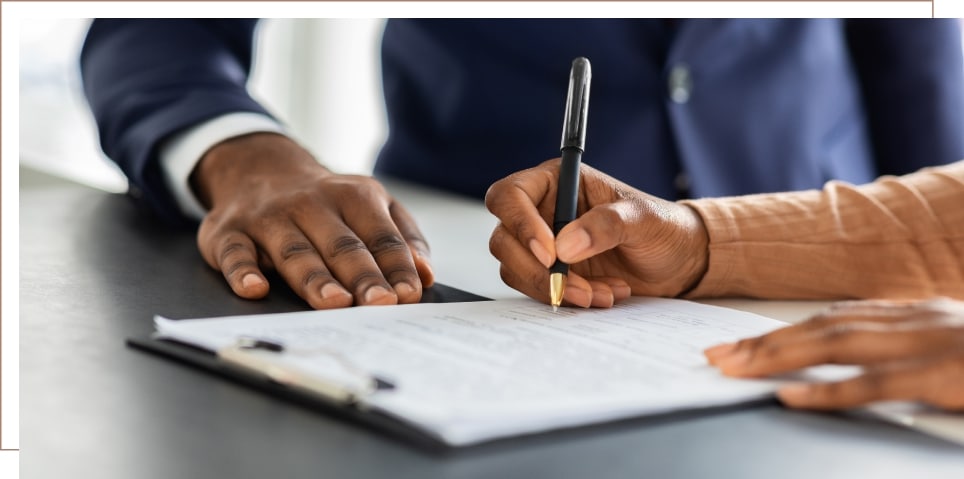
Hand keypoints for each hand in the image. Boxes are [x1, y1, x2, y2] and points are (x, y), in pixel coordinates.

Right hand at [191, 132, 433, 308]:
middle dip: (362, 275)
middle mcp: (310, 204)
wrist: (259, 169)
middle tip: (379, 303)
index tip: (409, 294)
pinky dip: (243, 271)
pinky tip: (255, 289)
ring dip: (315, 278)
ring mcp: (269, 218)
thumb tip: (425, 274)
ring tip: (335, 302)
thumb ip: (403, 237)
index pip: (380, 235)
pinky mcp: (230, 233)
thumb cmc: (327, 203)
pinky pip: (235, 253)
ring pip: (295, 251)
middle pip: (341, 245)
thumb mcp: (372, 205)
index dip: (396, 265)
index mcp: (354, 196)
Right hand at [485, 159, 708, 307]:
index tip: (550, 253)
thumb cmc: (662, 227)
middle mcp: (541, 211)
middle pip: (504, 239)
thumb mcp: (643, 219)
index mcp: (557, 181)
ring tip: (602, 292)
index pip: (510, 195)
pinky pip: (537, 290)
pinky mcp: (550, 273)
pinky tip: (602, 294)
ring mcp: (542, 245)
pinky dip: (566, 298)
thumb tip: (565, 246)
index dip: (520, 223)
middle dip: (538, 269)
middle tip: (577, 286)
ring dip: (557, 288)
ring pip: (516, 269)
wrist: (678, 261)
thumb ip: (606, 225)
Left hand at [705, 298, 963, 410]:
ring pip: (838, 345)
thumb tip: (864, 365)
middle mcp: (917, 321)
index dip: (784, 331)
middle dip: (766, 341)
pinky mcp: (945, 375)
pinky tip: (789, 396)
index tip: (742, 344)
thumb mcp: (956, 350)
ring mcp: (930, 345)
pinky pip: (876, 383)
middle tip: (719, 356)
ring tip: (736, 368)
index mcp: (917, 315)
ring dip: (779, 355)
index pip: (835, 319)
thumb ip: (910, 352)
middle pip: (824, 327)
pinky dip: (829, 390)